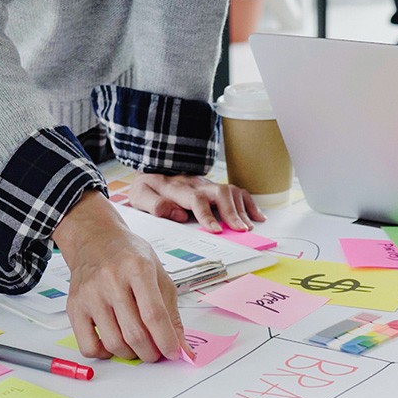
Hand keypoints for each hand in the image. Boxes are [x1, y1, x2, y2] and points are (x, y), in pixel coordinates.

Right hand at [54, 191, 185, 361]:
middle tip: (156, 352)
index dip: (166, 340)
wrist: (95, 240)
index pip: (154, 314)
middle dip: (150, 352)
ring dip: (131, 354)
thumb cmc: (129, 256)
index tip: (173, 353)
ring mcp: (90, 295)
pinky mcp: (75, 307)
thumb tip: (181, 347)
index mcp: (137, 268)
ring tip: (138, 347)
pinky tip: (113, 344)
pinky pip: (88, 346)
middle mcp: (111, 280)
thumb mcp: (158, 274)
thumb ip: (171, 312)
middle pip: (134, 333)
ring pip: (113, 343)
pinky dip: (105, 354)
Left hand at [129, 172, 265, 232]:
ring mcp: (207, 184)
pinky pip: (236, 191)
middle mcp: (196, 184)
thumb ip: (154, 204)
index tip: (216, 230)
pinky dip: (249, 204)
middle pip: (219, 193)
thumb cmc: (147, 186)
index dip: (207, 215)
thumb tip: (176, 214)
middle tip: (241, 230)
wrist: (152, 166)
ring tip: (249, 227)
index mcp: (177, 188)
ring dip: (242, 209)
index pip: (196, 200)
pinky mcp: (215, 187)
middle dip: (232, 212)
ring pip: (231, 191)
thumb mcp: (140, 194)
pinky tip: (257, 217)